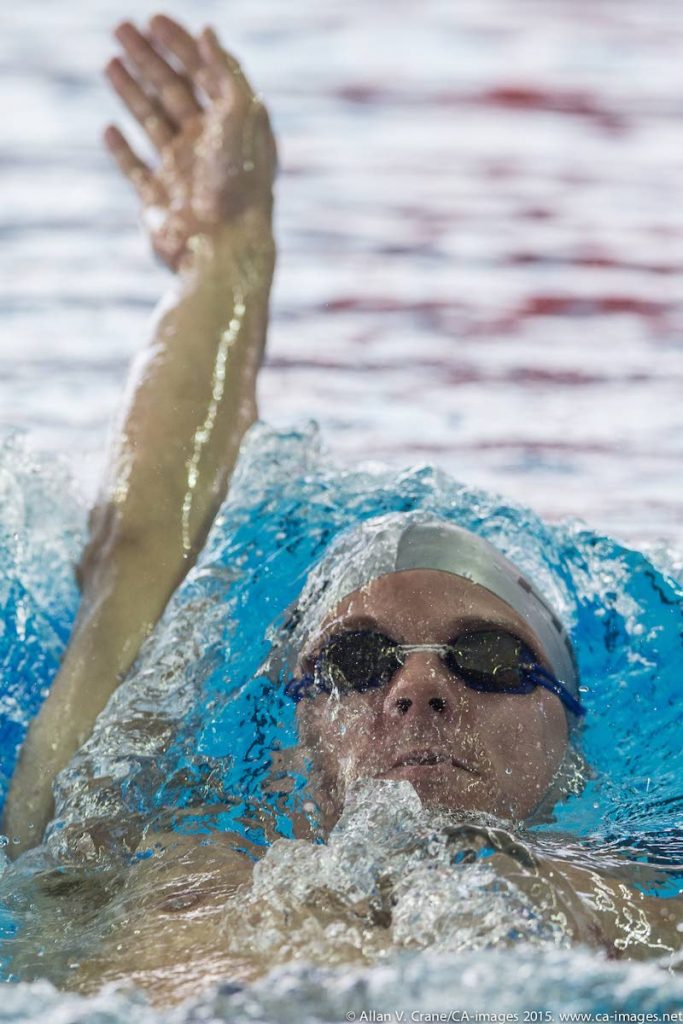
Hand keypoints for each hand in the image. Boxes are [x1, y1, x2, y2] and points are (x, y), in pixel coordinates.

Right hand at [104, 16, 276, 270]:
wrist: (220, 247)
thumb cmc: (238, 182)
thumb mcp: (241, 116)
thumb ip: (227, 71)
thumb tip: (207, 31)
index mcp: (232, 129)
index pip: (204, 75)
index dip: (180, 44)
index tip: (153, 19)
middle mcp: (207, 149)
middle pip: (174, 92)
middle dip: (148, 58)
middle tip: (120, 27)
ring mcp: (181, 175)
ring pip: (152, 122)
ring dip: (131, 91)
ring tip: (109, 62)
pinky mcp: (158, 202)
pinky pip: (135, 169)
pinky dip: (121, 149)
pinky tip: (108, 128)